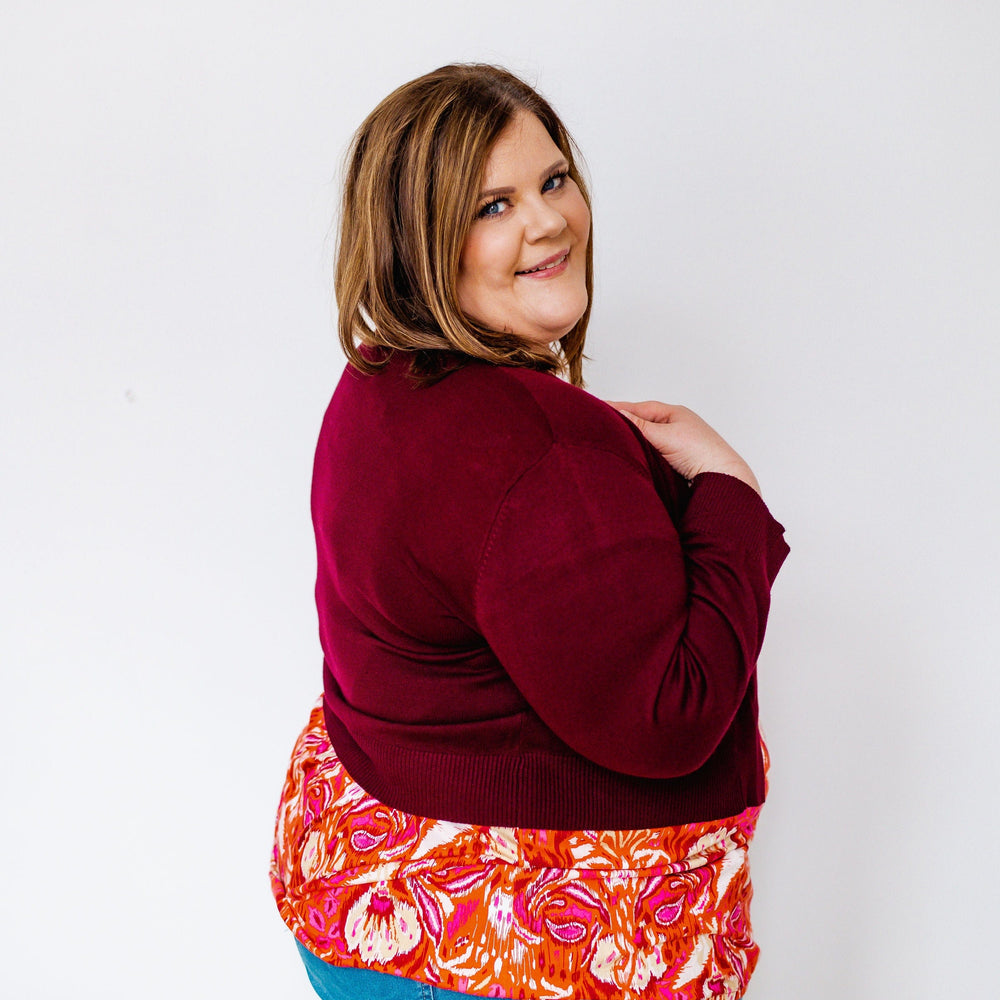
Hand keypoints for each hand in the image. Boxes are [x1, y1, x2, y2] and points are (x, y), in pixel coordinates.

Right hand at [607, 400, 761, 494]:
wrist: (723, 479)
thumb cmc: (700, 452)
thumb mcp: (663, 435)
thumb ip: (638, 425)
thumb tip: (618, 413)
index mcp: (675, 413)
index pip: (639, 408)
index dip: (618, 408)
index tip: (596, 408)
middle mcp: (676, 426)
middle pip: (642, 422)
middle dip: (622, 424)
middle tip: (599, 425)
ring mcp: (677, 444)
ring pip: (647, 440)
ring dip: (632, 441)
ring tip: (611, 441)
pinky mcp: (677, 462)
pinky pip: (653, 454)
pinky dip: (641, 454)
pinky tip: (631, 458)